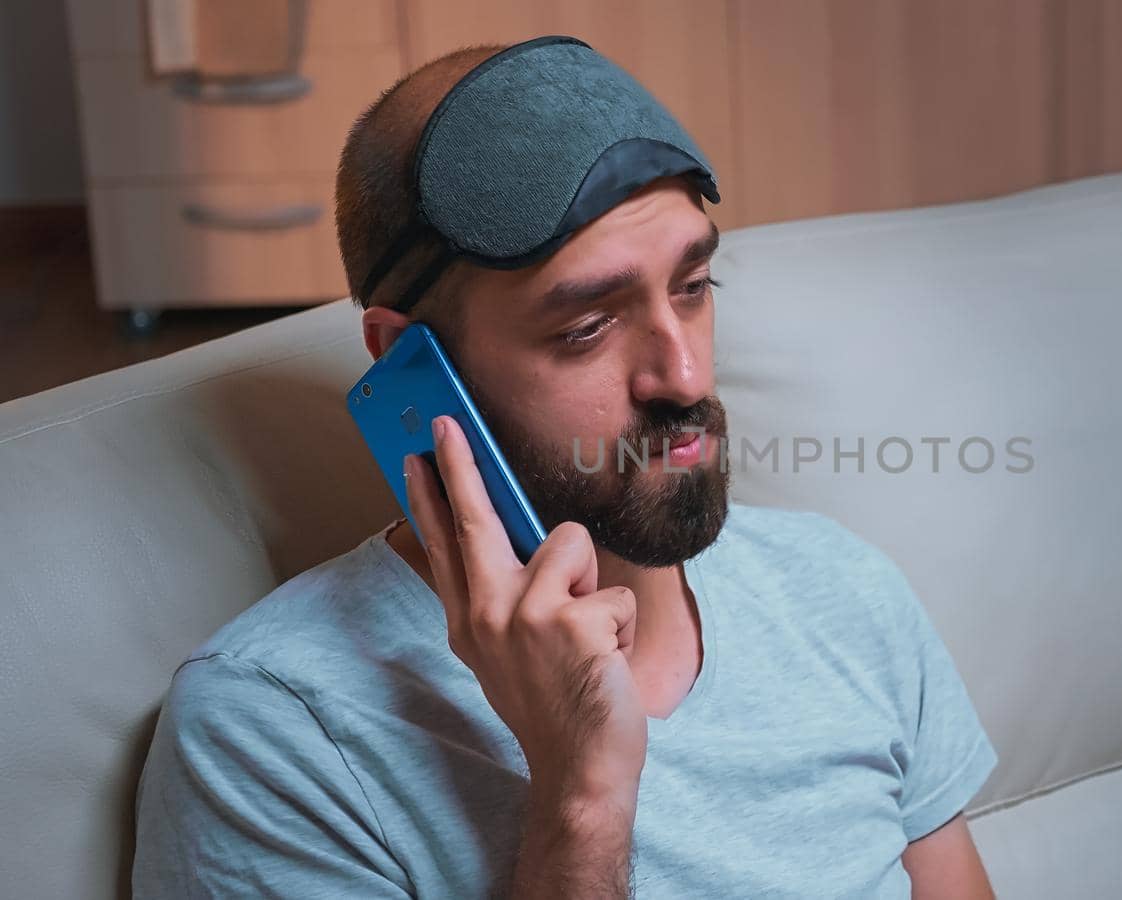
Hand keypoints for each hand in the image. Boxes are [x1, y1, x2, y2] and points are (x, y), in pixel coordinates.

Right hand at [404, 414, 645, 810]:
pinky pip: (615, 593)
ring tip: (587, 640)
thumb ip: (502, 602)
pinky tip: (606, 662)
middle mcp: (487, 614)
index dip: (428, 498)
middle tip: (447, 421)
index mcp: (470, 621)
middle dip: (461, 465)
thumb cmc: (552, 704)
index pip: (444, 546)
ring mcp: (526, 616)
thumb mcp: (506, 654)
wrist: (578, 768)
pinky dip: (621, 626)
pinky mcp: (570, 623)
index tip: (413, 456)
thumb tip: (514, 546)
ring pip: (573, 547)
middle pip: (476, 520)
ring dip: (595, 590)